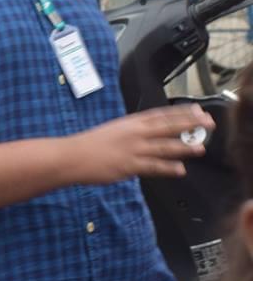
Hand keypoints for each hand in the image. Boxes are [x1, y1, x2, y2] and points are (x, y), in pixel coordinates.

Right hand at [67, 105, 214, 183]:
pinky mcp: (130, 165)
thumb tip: (148, 136)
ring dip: (184, 147)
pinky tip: (180, 169)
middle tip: (207, 123)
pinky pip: (153, 166)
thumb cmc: (89, 144)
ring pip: (164, 146)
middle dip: (189, 124)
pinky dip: (168, 168)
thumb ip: (132, 133)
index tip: (196, 110)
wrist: (73, 155)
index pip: (160, 114)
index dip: (180, 112)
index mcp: (130, 122)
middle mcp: (134, 133)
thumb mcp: (113, 131)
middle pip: (167, 126)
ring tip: (200, 148)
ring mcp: (133, 149)